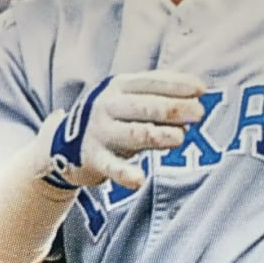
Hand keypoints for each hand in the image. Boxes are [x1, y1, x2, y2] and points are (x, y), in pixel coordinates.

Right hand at [43, 71, 206, 190]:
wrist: (62, 143)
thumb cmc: (112, 118)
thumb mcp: (129, 100)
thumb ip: (159, 98)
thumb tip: (198, 99)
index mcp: (120, 86)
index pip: (151, 82)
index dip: (177, 85)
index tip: (201, 90)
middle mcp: (108, 105)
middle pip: (145, 105)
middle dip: (174, 108)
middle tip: (199, 113)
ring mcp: (100, 131)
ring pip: (134, 133)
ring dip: (158, 134)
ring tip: (180, 138)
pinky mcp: (94, 158)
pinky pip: (112, 167)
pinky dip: (125, 174)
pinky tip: (139, 180)